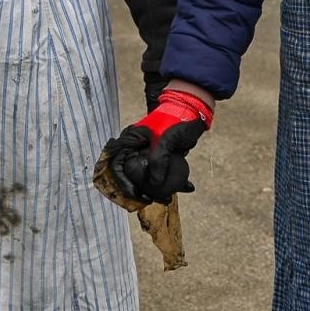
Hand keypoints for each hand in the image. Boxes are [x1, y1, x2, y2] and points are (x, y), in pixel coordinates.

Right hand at [102, 88, 211, 203]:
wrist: (193, 111)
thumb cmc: (176, 119)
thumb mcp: (166, 139)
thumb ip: (158, 161)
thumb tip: (155, 184)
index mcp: (130, 140)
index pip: (116, 163)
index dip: (122, 181)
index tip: (135, 193)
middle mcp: (135, 148)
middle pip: (129, 175)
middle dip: (138, 190)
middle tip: (150, 199)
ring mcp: (147, 155)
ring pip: (145, 178)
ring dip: (154, 190)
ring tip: (167, 198)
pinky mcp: (160, 159)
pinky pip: (159, 175)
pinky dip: (167, 184)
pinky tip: (179, 190)